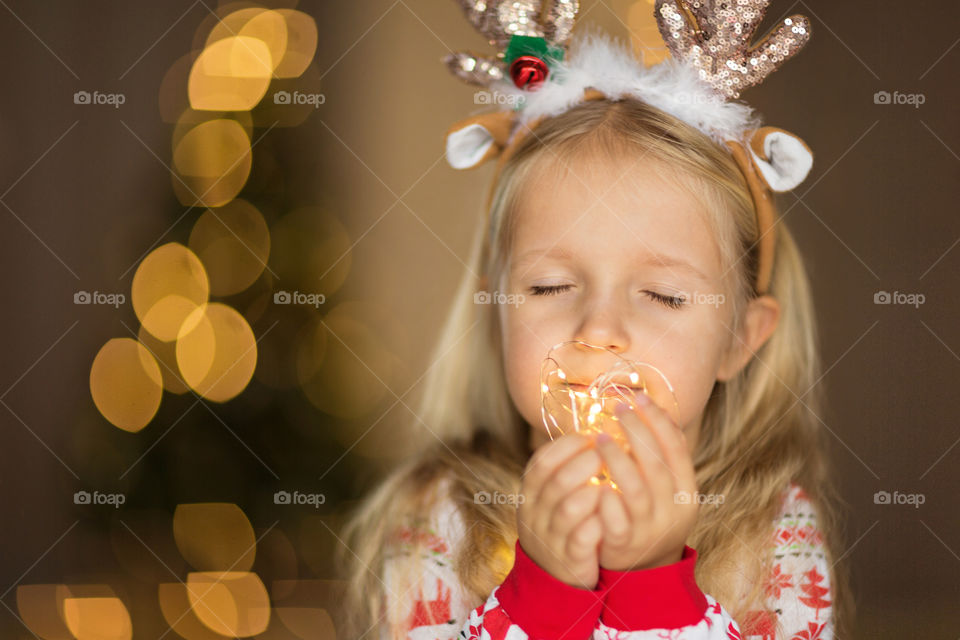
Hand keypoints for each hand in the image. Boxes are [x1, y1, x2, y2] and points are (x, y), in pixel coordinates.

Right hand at [517, 432, 604, 589]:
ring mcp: (552, 537)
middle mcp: (536, 513)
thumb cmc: (559, 523)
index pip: (542, 461)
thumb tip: (594, 431)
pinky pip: (583, 538)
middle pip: (558, 481)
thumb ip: (564, 466)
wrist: (552, 575)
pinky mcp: (570, 558)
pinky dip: (598, 523)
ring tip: (610, 483)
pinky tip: (611, 513)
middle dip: (586, 463)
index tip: (591, 436)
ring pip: (569, 509)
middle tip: (608, 454)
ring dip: (593, 492)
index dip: (567, 445)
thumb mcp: (550, 494)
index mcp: (530, 492)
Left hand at [594, 396, 698, 571]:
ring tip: (598, 437)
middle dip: (636, 431)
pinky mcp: (625, 544)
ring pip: (635, 490)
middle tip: (616, 407)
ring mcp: (650, 528)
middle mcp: (672, 509)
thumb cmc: (649, 513)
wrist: (644, 567)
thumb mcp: (665, 487)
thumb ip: (659, 455)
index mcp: (686, 490)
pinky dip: (605, 498)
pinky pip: (616, 519)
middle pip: (656, 465)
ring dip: (617, 459)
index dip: (658, 420)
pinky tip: (592, 479)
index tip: (638, 396)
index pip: (676, 448)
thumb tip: (651, 407)